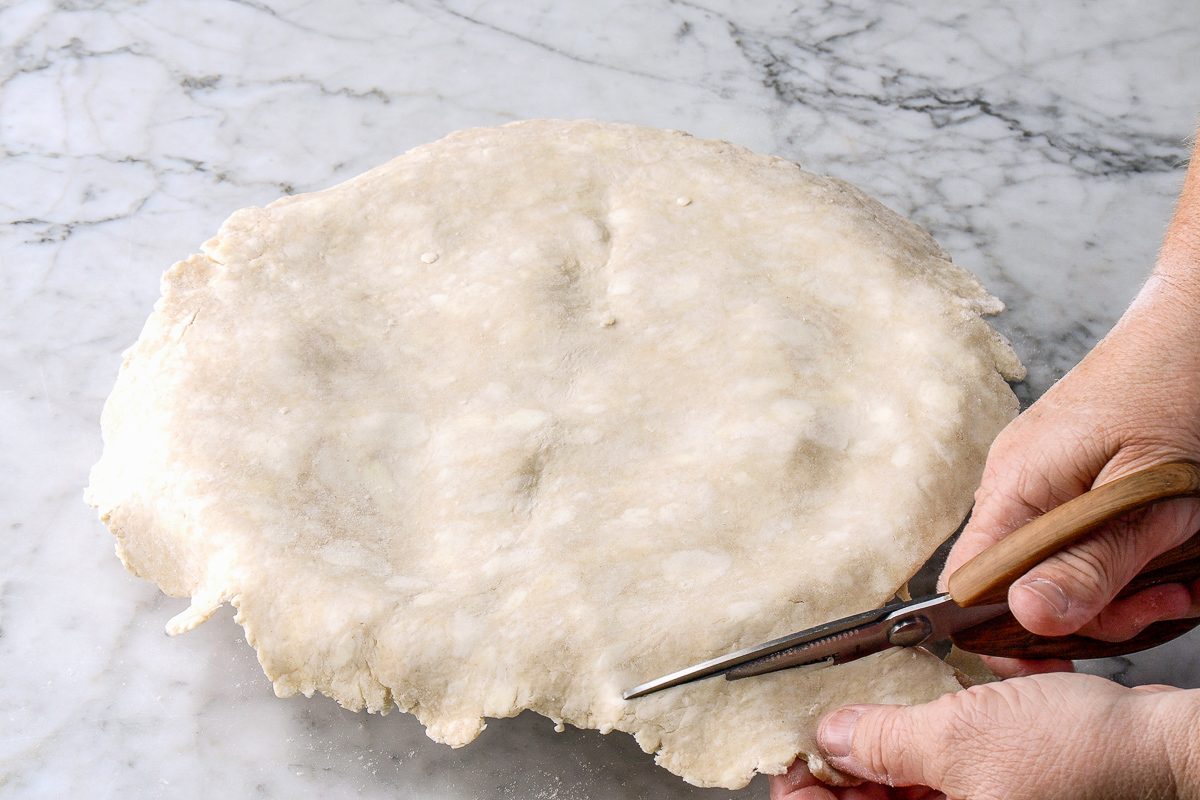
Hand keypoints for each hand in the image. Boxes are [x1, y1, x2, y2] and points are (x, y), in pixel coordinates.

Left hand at [769, 673, 1197, 799]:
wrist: (1167, 750)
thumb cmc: (1086, 760)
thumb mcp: (962, 739)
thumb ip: (884, 741)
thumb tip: (829, 737)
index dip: (804, 790)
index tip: (787, 751)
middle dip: (841, 765)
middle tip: (819, 718)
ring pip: (907, 791)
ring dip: (882, 749)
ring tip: (866, 706)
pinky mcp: (1008, 794)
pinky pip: (946, 777)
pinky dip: (926, 745)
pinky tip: (920, 709)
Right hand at [938, 269, 1199, 677]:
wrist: (1198, 314)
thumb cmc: (1183, 388)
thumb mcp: (1154, 495)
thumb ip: (1092, 558)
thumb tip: (1028, 617)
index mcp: (1016, 483)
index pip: (968, 585)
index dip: (1004, 633)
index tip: (1066, 662)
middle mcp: (1011, 478)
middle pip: (1013, 581)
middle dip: (1084, 612)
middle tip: (1159, 606)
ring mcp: (1035, 470)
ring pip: (1047, 560)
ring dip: (1112, 585)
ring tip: (1178, 579)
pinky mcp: (1062, 465)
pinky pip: (1069, 531)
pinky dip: (1116, 553)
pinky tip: (1165, 549)